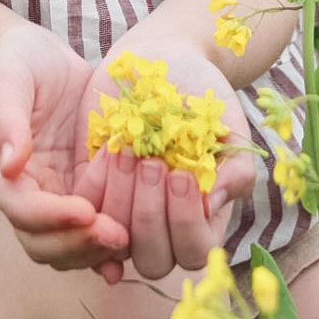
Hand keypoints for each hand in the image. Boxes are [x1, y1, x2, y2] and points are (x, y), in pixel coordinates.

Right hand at [0, 23, 130, 271]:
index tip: (86, 211)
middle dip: (78, 244)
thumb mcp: (7, 76)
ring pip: (69, 246)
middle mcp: (27, 191)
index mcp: (0, 168)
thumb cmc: (18, 61)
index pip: (20, 208)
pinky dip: (111, 245)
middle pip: (43, 242)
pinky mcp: (86, 188)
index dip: (52, 217)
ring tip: (130, 237)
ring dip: (97, 249)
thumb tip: (10, 164)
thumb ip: (6, 116)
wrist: (42, 55)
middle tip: (116, 234)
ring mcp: (57, 193)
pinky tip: (135, 245)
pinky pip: (95, 227)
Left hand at [73, 42, 256, 282]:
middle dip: (150, 215)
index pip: (194, 251)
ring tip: (127, 152)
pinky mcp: (92, 189)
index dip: (186, 223)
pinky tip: (108, 149)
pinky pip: (85, 209)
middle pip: (153, 259)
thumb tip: (210, 206)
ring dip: (120, 201)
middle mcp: (162, 223)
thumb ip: (234, 170)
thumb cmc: (203, 96)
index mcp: (201, 218)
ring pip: (115, 240)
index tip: (181, 175)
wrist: (164, 59)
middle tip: (151, 164)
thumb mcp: (228, 127)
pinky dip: (94, 186)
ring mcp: (124, 210)